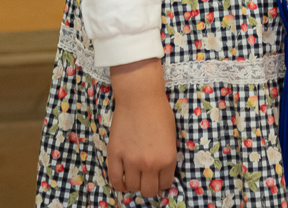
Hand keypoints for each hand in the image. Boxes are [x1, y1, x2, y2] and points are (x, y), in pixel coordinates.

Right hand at [106, 59, 176, 196]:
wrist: (140, 97)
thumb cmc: (159, 112)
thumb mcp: (172, 136)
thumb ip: (167, 156)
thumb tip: (161, 172)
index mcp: (167, 158)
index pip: (165, 184)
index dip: (161, 183)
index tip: (158, 179)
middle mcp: (150, 163)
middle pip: (148, 190)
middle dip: (149, 187)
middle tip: (146, 180)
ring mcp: (131, 160)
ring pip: (132, 187)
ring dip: (134, 185)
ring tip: (134, 177)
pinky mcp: (115, 155)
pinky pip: (115, 180)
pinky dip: (119, 185)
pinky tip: (123, 181)